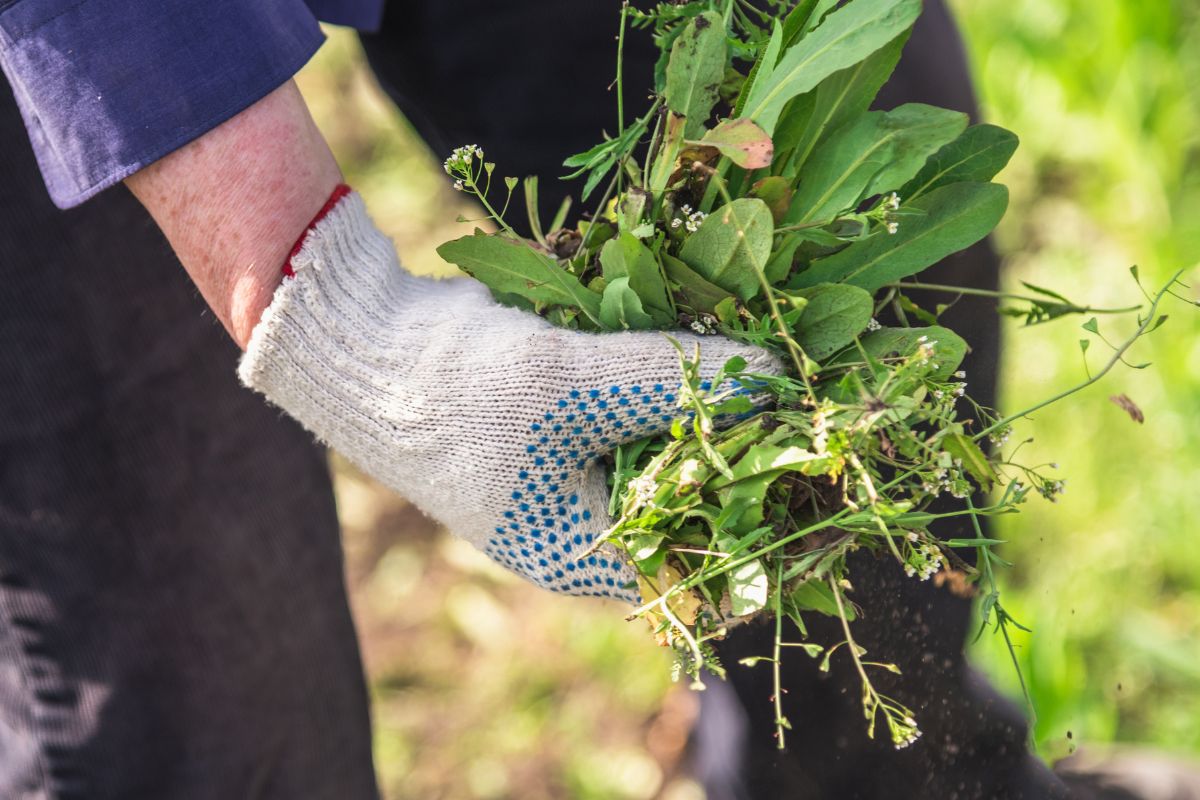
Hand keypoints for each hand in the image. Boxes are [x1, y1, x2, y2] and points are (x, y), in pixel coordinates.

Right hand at [239, 190, 780, 600]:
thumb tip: (778, 378)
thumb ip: (678, 382)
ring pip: (676, 453)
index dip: (773, 532)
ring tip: (780, 367)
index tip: (829, 473)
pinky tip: (716, 344)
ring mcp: (579, 473)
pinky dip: (676, 384)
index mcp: (588, 556)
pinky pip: (643, 414)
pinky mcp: (573, 424)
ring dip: (719, 412)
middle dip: (755, 457)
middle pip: (700, 507)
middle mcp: (591, 528)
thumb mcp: (574, 387)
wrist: (367, 348)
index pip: (708, 569)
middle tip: (816, 403)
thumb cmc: (458, 393)